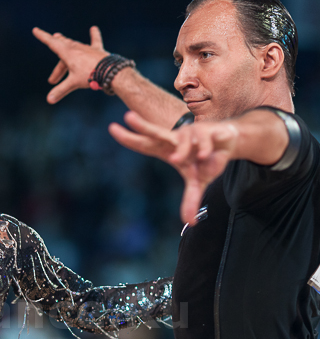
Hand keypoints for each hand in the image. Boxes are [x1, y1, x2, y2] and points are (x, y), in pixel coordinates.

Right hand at [32, 26, 108, 103]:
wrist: (110, 71)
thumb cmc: (91, 75)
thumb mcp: (73, 83)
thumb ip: (61, 90)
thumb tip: (49, 100)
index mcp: (68, 53)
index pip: (52, 43)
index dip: (43, 36)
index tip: (35, 30)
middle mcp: (76, 48)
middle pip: (62, 48)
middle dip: (55, 59)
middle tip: (53, 76)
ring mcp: (87, 48)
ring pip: (74, 45)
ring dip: (67, 47)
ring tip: (62, 47)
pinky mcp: (97, 50)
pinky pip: (95, 41)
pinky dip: (94, 35)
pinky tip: (93, 28)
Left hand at [108, 111, 237, 223]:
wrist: (228, 142)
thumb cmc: (204, 161)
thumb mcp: (197, 181)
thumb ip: (190, 200)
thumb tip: (190, 222)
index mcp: (166, 149)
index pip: (144, 144)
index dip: (128, 138)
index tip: (111, 128)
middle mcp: (174, 139)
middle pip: (155, 132)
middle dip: (142, 125)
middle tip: (128, 116)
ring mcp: (189, 133)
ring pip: (182, 141)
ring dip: (185, 152)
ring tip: (200, 158)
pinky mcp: (206, 129)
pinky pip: (203, 141)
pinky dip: (205, 149)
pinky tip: (205, 155)